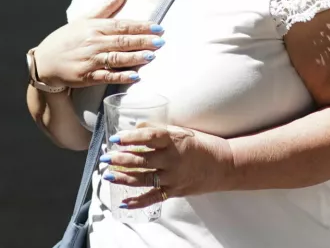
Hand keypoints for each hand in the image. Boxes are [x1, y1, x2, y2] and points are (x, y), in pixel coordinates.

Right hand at [31, 0, 164, 88]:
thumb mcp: (84, 19)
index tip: (157, 27)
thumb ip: (107, 6)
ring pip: (116, 58)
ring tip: (152, 56)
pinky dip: (121, 76)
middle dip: (142, 41)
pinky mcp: (87, 76)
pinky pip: (107, 76)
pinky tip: (135, 76)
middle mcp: (93, 42)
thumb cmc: (67, 38)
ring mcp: (90, 60)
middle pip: (122, 41)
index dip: (141, 26)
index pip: (122, 25)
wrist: (44, 61)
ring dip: (135, 57)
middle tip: (161, 41)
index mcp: (94, 27)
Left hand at [100, 125, 233, 207]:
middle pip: (141, 160)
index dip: (130, 138)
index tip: (116, 138)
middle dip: (120, 159)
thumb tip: (136, 127)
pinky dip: (138, 201)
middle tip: (105, 157)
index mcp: (174, 140)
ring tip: (108, 175)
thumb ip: (158, 129)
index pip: (148, 138)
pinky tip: (124, 202)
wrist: (224, 165)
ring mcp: (173, 177)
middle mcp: (172, 159)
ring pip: (144, 178)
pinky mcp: (175, 190)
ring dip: (123, 178)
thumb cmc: (201, 144)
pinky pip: (154, 197)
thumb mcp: (182, 131)